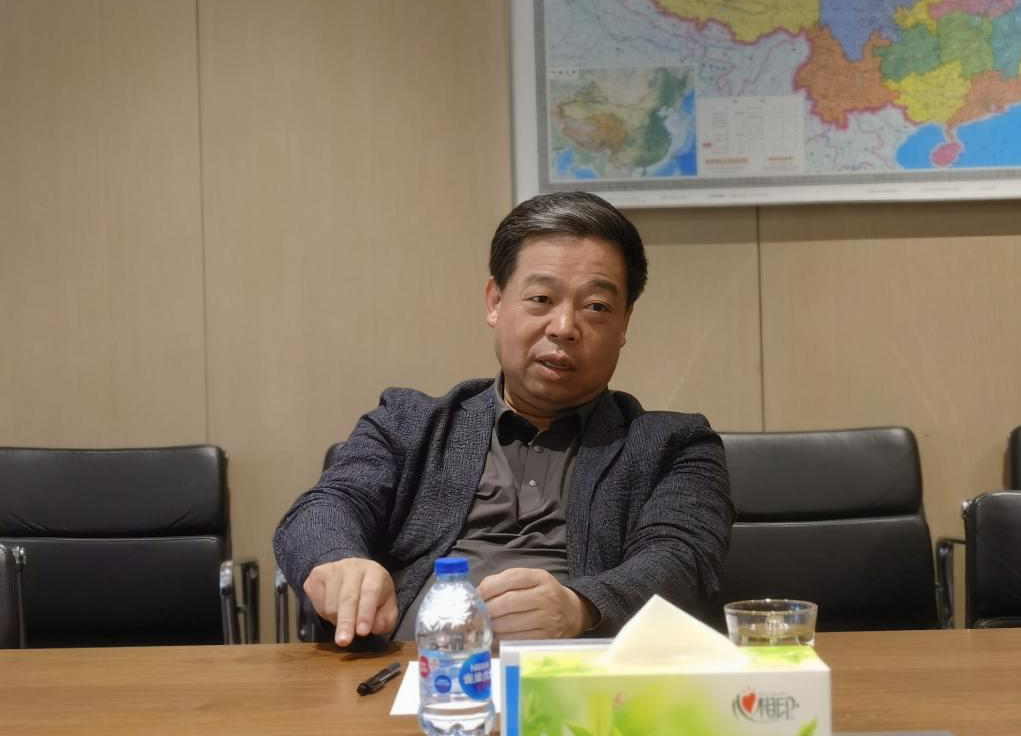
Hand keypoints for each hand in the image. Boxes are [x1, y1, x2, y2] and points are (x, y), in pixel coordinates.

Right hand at [303, 558, 397, 646]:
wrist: (353, 573)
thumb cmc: (372, 593)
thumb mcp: (386, 605)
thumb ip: (385, 619)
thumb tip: (375, 628)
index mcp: (374, 572)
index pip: (370, 592)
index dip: (365, 614)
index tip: (362, 632)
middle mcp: (352, 567)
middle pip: (347, 598)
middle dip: (346, 622)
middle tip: (344, 642)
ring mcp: (332, 569)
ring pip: (330, 604)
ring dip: (336, 621)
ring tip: (345, 620)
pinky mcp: (316, 574)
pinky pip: (316, 602)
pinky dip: (323, 614)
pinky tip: (333, 609)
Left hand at [476, 568, 595, 639]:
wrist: (571, 613)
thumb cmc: (542, 594)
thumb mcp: (529, 580)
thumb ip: (503, 582)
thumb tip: (477, 594)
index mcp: (540, 578)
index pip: (510, 579)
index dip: (488, 588)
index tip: (476, 596)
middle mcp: (546, 597)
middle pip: (508, 602)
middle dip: (487, 610)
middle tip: (475, 615)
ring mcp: (547, 619)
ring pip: (510, 624)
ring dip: (491, 627)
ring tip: (482, 627)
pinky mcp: (545, 639)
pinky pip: (516, 641)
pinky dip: (500, 641)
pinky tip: (493, 639)